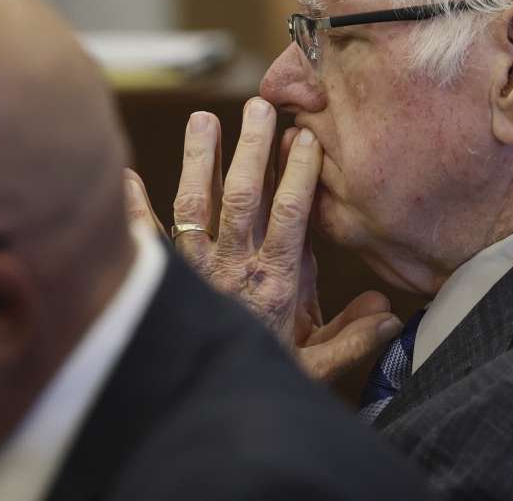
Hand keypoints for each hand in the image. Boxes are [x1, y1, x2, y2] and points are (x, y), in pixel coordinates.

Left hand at [124, 98, 401, 381]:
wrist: (204, 406)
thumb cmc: (261, 381)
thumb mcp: (313, 368)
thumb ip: (350, 339)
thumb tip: (389, 313)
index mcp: (275, 281)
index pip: (290, 214)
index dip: (298, 173)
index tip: (305, 137)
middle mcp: (233, 267)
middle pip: (243, 196)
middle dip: (252, 149)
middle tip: (259, 106)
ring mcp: (194, 270)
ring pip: (196, 204)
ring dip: (200, 160)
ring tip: (203, 119)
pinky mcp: (163, 280)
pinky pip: (145, 241)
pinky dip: (132, 209)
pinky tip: (124, 176)